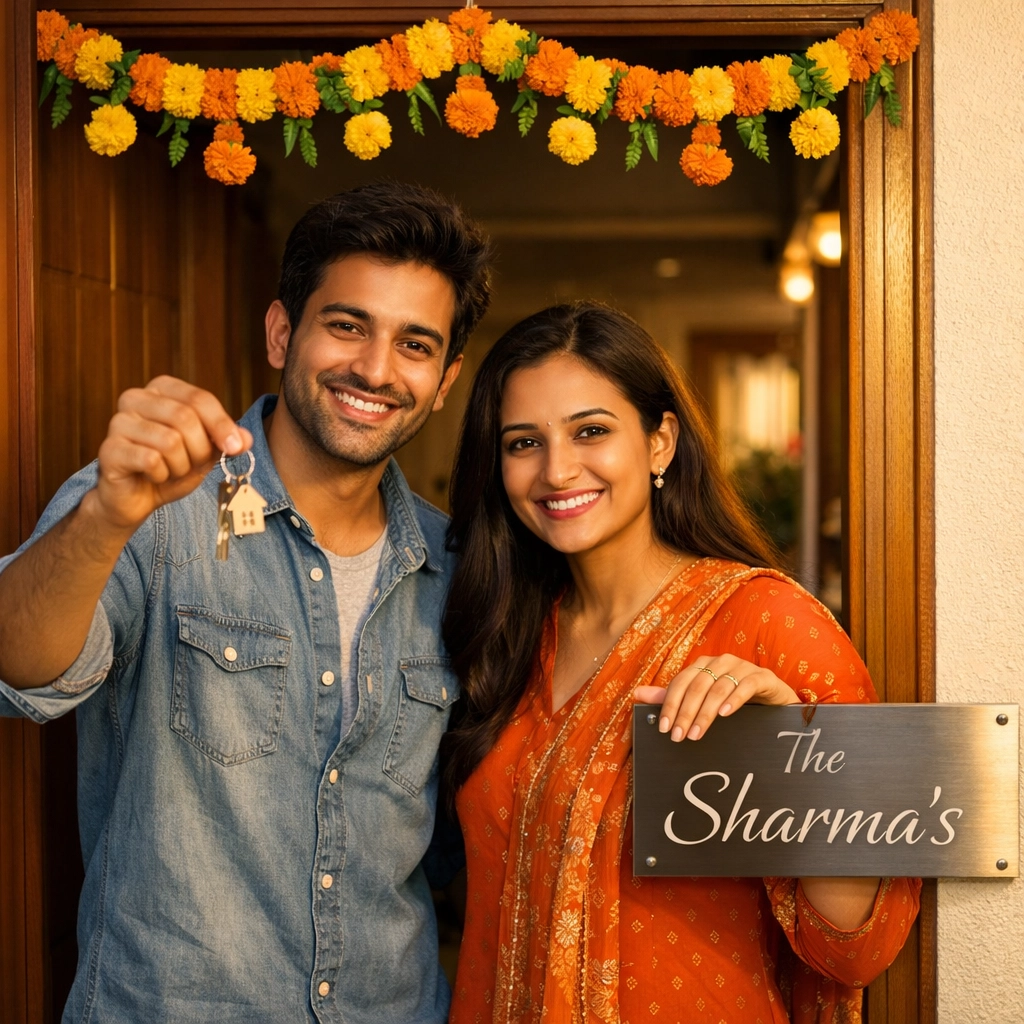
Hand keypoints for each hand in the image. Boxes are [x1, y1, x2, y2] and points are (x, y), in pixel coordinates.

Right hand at [85, 376, 252, 530]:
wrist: (138, 498)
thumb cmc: (172, 467)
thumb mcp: (206, 451)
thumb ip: (227, 440)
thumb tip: (246, 439)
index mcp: (162, 389)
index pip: (200, 399)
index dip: (222, 425)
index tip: (236, 447)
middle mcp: (136, 398)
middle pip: (185, 417)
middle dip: (199, 449)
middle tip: (193, 464)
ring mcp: (118, 422)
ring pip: (170, 441)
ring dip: (180, 466)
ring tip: (171, 470)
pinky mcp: (109, 449)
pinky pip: (151, 460)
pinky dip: (162, 475)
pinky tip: (153, 476)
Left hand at [634, 655, 796, 741]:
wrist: (774, 703)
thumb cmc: (734, 701)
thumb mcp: (702, 700)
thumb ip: (672, 697)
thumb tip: (637, 694)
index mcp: (704, 665)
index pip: (681, 682)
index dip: (670, 704)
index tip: (664, 727)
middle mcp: (721, 662)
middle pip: (698, 685)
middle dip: (686, 713)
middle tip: (680, 736)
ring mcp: (743, 667)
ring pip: (719, 687)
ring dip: (706, 712)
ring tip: (698, 734)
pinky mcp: (763, 676)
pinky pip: (746, 685)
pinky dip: (734, 699)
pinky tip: (725, 714)